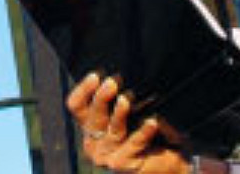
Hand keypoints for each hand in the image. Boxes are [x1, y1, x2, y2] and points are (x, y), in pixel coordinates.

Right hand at [66, 72, 190, 172]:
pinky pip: (134, 143)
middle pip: (93, 116)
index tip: (96, 75)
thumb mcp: (127, 108)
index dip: (83, 90)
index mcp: (90, 123)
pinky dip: (143, 131)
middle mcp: (94, 140)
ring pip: (113, 130)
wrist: (163, 158)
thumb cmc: (143, 127)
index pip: (77, 105)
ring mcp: (107, 154)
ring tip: (126, 100)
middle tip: (113, 82)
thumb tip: (121, 74)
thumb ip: (120, 94)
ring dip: (120, 113)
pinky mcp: (123, 164)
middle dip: (102, 98)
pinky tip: (152, 121)